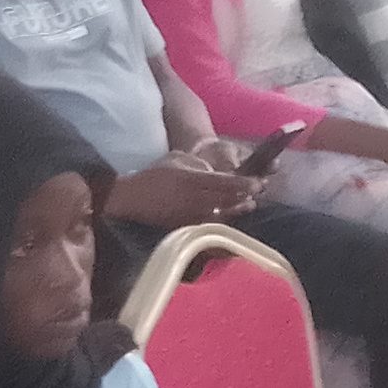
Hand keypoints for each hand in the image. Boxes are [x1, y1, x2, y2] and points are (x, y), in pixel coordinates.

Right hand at [106, 157, 251, 227]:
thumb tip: (215, 173)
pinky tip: (229, 220)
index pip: (224, 182)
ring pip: (220, 215)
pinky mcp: (184, 227)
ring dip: (236, 211)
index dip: (243, 184)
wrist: (129, 198)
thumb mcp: (176, 160)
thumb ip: (197, 164)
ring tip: (248, 207)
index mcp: (191, 180)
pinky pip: (208, 226)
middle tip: (257, 195)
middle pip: (226, 200)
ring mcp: (189, 215)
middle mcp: (193, 199)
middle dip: (244, 198)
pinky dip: (222, 223)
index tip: (258, 183)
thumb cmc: (153, 176)